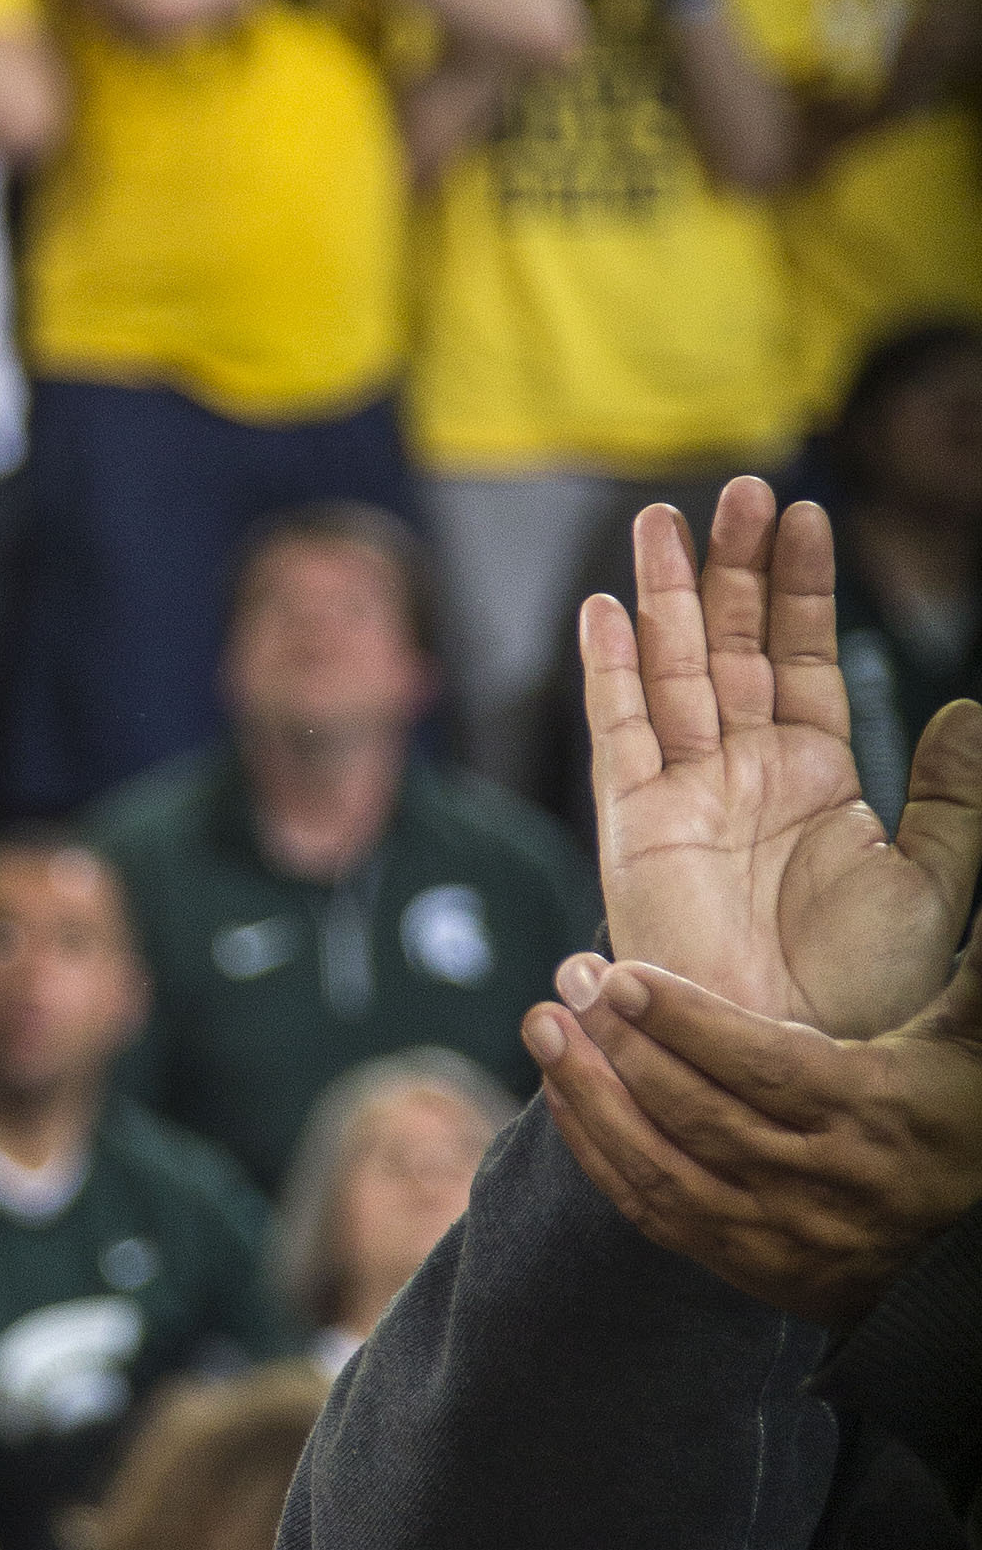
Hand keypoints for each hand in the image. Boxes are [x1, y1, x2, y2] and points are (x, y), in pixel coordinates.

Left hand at [525, 921, 981, 1319]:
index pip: (761, 1064)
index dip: (684, 1020)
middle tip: (567, 978)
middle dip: (620, 1041)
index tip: (621, 972)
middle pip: (694, 1109)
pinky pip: (652, 1209)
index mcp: (871, 1110)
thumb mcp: (973, 1034)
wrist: (966, 1254)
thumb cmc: (964, 1116)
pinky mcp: (742, 1263)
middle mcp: (818, 1178)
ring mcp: (775, 1230)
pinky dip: (599, 1154)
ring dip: (590, 1095)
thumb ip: (967, 957)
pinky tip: (563, 1095)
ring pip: (660, 1164)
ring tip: (543, 1028)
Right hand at [578, 478, 981, 1034]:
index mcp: (814, 778)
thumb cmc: (867, 994)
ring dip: (667, 596)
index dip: (803, 586)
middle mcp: (743, 776)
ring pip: (674, 672)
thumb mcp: (936, 881)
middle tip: (735, 489)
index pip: (803, 658)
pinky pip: (618, 737)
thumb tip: (962, 707)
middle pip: (733, 646)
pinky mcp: (635, 830)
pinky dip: (608, 674)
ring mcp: (685, 798)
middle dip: (731, 568)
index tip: (804, 512)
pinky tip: (603, 612)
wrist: (791, 1060)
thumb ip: (952, 796)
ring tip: (665, 518)